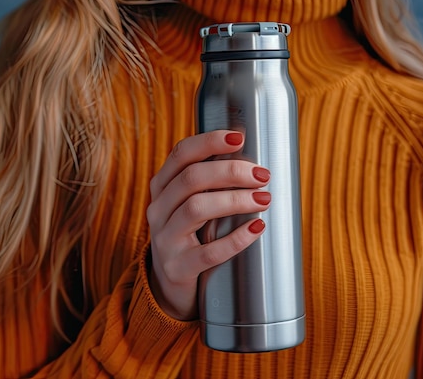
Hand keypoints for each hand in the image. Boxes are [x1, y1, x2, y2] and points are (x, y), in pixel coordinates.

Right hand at [146, 130, 270, 319]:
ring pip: (196, 209)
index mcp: (162, 187)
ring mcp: (164, 239)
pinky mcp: (177, 268)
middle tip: (262, 175)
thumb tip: (254, 160)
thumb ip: (209, 183)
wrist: (169, 286)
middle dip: (230, 171)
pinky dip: (236, 239)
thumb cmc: (191, 236)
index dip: (210, 142)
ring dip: (235, 200)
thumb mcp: (189, 205)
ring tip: (264, 199)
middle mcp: (158, 209)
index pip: (181, 154)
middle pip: (191, 178)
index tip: (240, 137)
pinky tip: (257, 228)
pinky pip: (209, 252)